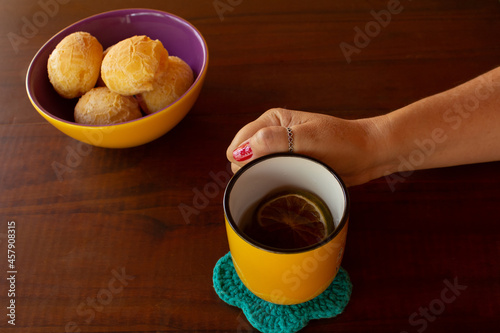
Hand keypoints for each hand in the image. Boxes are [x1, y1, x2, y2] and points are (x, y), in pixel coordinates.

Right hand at [226, 108, 387, 186]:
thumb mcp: (309, 138)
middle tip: (283, 172)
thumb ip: (275, 141)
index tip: (270, 168)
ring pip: (254, 170)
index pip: (238, 145)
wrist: (367, 153)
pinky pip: (269, 176)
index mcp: (271, 120)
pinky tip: (289, 183)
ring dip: (265, 177)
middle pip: (242, 159)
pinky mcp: (288, 164)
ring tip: (289, 176)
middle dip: (255, 170)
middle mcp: (271, 134)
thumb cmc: (342, 142)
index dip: (246, 161)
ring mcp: (279, 150)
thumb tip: (241, 152)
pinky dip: (274, 182)